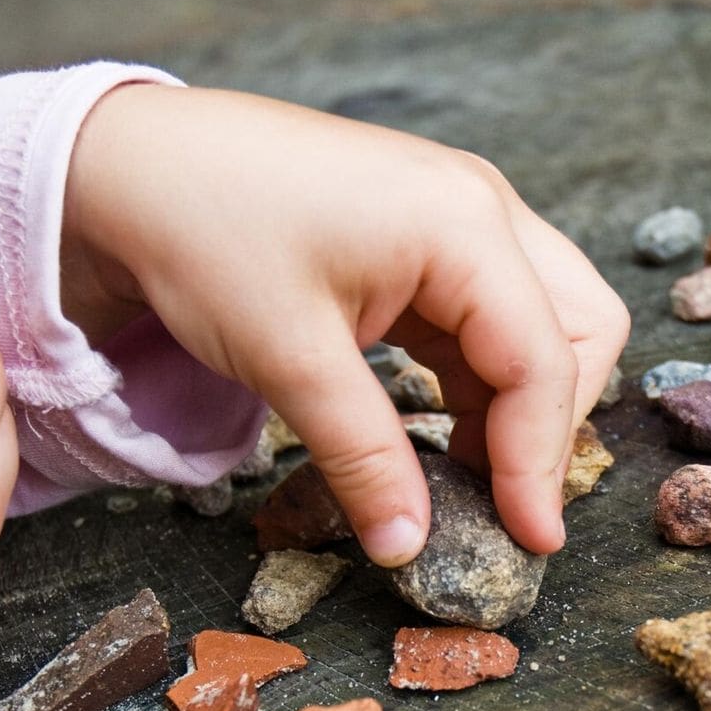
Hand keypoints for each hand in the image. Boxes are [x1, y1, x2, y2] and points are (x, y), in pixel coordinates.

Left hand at [62, 86, 629, 565]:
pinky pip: (488, 316)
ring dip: (517, 403)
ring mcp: (458, 216)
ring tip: (467, 475)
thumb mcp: (290, 359)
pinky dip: (479, 377)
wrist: (132, 164)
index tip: (528, 541)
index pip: (544, 361)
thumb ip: (366, 458)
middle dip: (551, 420)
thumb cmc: (205, 236)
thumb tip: (408, 547)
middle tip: (502, 498)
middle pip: (578, 329)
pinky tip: (440, 423)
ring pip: (540, 322)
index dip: (540, 462)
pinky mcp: (427, 237)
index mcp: (465, 224)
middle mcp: (482, 209)